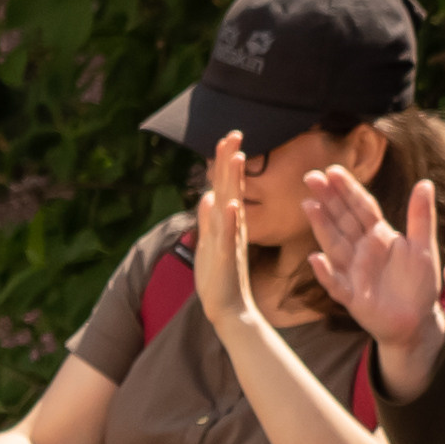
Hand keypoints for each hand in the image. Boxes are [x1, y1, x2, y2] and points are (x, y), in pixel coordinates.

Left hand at [192, 131, 258, 331]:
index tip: (227, 138)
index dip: (225, 163)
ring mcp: (231, 241)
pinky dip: (229, 221)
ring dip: (234, 182)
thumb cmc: (218, 278)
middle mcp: (232, 227)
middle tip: (234, 134)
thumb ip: (208, 220)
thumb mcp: (208, 243)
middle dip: (230, 161)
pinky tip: (231, 205)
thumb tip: (207, 196)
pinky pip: (229, 237)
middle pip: (231, 188)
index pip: (226, 187)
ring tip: (237, 157)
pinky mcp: (228, 258)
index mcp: (226, 223)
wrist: (227, 309)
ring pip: (232, 205)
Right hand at [303, 168, 443, 365]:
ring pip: (335, 245)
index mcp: (379, 236)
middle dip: (328, 200)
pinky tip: (315, 259)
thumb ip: (421, 217)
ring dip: (322, 227)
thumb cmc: (418, 284)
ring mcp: (354, 272)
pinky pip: (337, 284)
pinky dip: (326, 273)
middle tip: (311, 177)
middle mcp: (362, 250)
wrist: (416, 321)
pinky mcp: (353, 297)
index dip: (348, 190)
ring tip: (309, 206)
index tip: (333, 170)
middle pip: (343, 220)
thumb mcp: (424, 248)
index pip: (361, 207)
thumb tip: (424, 183)